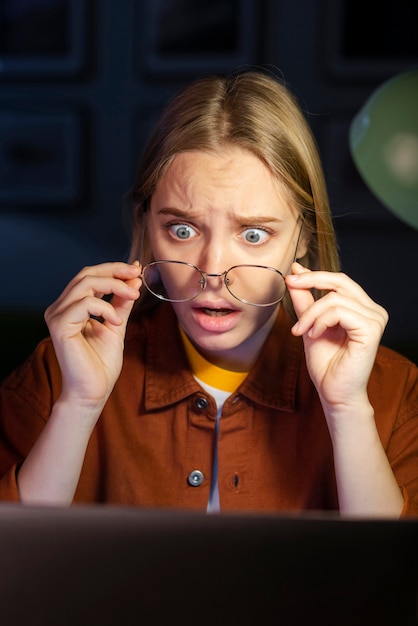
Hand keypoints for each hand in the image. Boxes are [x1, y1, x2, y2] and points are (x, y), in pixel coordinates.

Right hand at [44, 262, 141, 412]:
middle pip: (86, 274)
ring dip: (114, 286)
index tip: (136, 270)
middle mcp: (60, 308)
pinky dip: (105, 308)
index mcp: (71, 307)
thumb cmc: (101, 364)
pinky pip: (84, 304)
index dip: (113, 269)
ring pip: (85, 284)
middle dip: (114, 271)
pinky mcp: (60, 326)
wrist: (93, 391)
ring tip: (133, 297)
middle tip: (136, 275)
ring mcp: (57, 316)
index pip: (89, 276)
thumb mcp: (116, 325)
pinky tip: (116, 322)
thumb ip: (121, 303)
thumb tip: (133, 280)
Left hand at [286, 263, 387, 413]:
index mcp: (362, 308)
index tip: (292, 275)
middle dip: (311, 281)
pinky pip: (339, 312)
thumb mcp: (310, 324)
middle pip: (340, 281)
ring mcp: (375, 319)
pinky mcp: (371, 330)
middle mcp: (373, 310)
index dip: (315, 274)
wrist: (334, 393)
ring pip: (334, 299)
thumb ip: (305, 301)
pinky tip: (314, 335)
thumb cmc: (326, 364)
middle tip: (290, 284)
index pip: (340, 281)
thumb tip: (296, 272)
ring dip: (311, 314)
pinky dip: (320, 321)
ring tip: (302, 331)